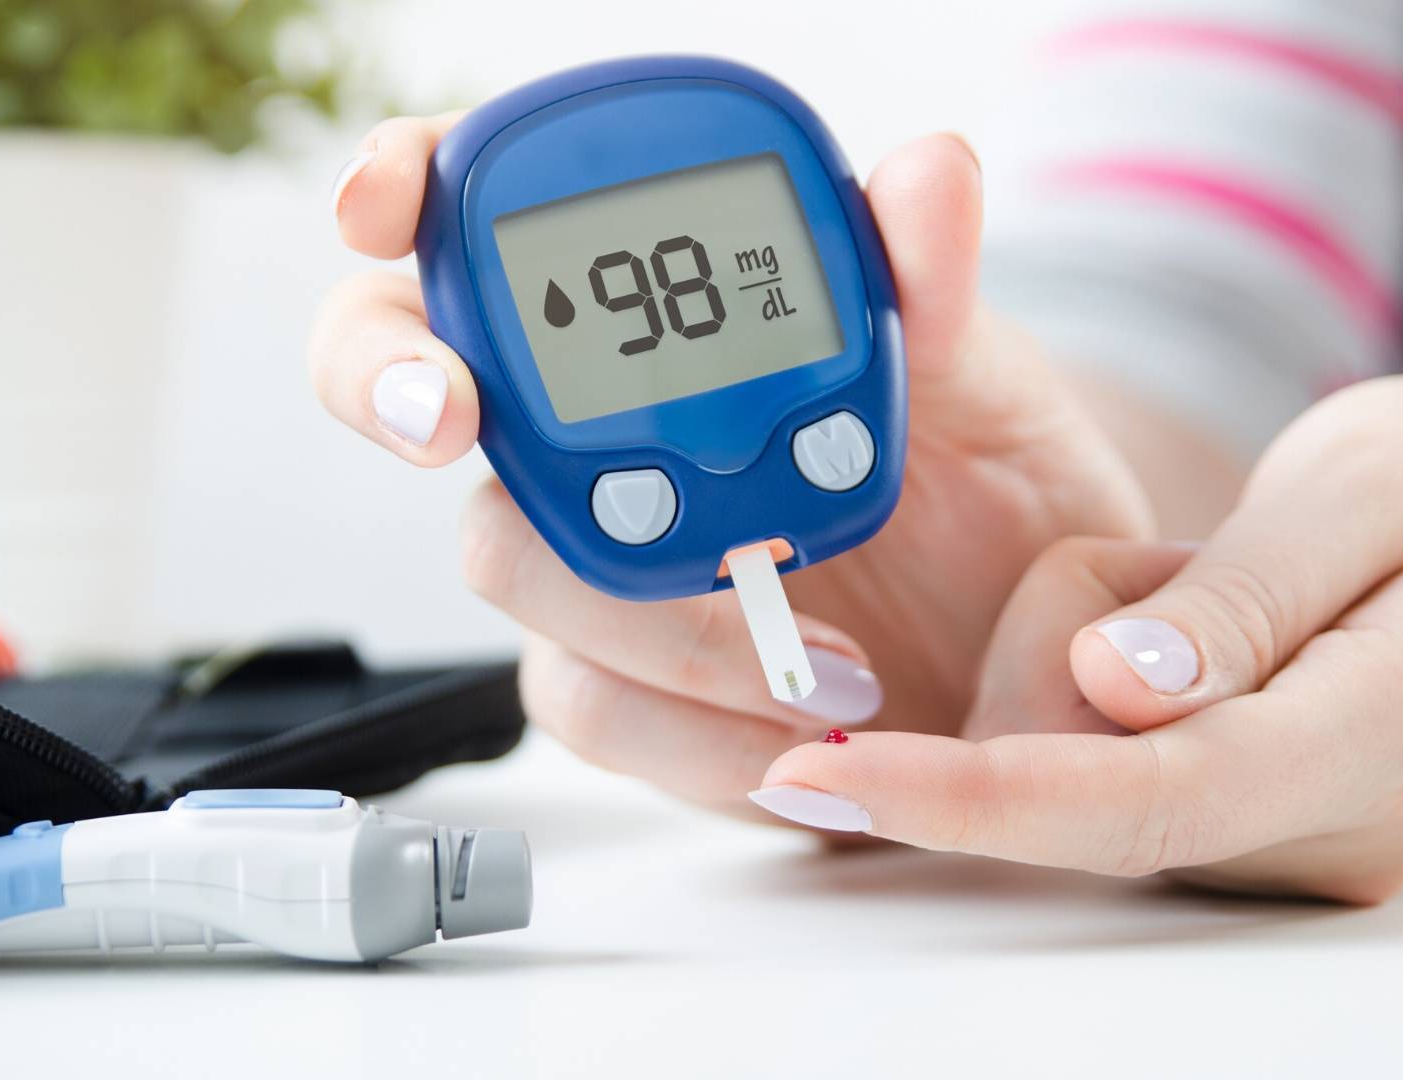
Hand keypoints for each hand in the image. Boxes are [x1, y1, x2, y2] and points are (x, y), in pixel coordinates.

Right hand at [309, 116, 1169, 821]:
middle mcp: (589, 429)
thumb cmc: (978, 480)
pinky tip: (793, 738)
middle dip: (397, 386)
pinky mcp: (624, 686)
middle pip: (417, 385)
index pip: (484, 220)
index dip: (396, 189)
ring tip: (820, 661)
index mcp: (652, 316)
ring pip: (510, 564)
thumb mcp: (973, 371)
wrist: (1018, 639)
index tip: (383, 206)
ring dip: (648, 613)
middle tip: (452, 415)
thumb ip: (928, 283)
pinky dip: (691, 732)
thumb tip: (928, 173)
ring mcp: (591, 558)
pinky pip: (591, 707)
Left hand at [754, 375, 1402, 900]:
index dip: (973, 796)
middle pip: (1084, 784)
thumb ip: (1242, 594)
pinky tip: (1196, 631)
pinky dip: (1109, 687)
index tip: (834, 771)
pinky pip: (1109, 768)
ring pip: (1081, 773)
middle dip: (1042, 661)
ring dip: (1083, 657)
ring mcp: (1290, 849)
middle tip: (1161, 562)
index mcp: (1379, 727)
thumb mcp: (1378, 482)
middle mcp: (1326, 827)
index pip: (1143, 799)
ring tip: (1211, 581)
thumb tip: (1111, 686)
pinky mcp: (1250, 837)